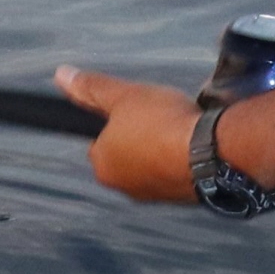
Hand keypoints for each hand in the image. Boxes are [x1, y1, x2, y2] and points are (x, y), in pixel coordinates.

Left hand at [54, 66, 201, 203]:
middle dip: (138, 135)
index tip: (133, 108)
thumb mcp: (123, 95)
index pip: (98, 140)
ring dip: (160, 149)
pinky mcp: (181, 198)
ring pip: (150, 165)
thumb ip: (92, 87)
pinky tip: (193, 145)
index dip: (114, 119)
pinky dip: (179, 160)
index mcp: (103, 165)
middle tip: (157, 115)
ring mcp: (154, 195)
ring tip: (178, 128)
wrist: (213, 154)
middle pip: (124, 153)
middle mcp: (123, 186)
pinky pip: (173, 173)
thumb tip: (61, 75)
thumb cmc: (162, 123)